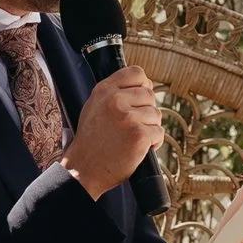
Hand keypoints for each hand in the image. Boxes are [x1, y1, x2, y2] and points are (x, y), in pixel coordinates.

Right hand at [64, 68, 160, 196]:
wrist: (83, 170)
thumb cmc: (91, 141)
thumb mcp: (94, 107)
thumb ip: (115, 93)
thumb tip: (145, 84)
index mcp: (104, 90)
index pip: (137, 73)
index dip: (143, 85)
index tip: (140, 99)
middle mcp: (115, 101)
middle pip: (150, 95)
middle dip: (146, 111)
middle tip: (132, 127)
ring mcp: (128, 118)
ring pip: (156, 115)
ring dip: (150, 128)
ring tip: (132, 139)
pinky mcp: (139, 135)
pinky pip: (159, 133)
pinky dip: (154, 143)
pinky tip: (138, 148)